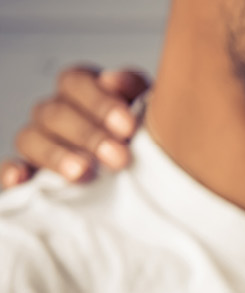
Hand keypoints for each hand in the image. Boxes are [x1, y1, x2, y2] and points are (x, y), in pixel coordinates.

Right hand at [1, 65, 147, 188]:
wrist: (156, 184)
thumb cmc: (152, 142)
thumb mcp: (153, 116)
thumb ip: (138, 93)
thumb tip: (114, 80)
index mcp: (85, 93)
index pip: (76, 81)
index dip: (99, 101)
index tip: (127, 127)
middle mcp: (57, 114)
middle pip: (55, 112)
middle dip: (88, 135)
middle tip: (118, 157)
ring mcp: (40, 143)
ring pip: (29, 138)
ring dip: (56, 154)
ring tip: (83, 173)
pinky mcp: (30, 175)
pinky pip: (9, 170)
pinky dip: (12, 172)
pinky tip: (22, 179)